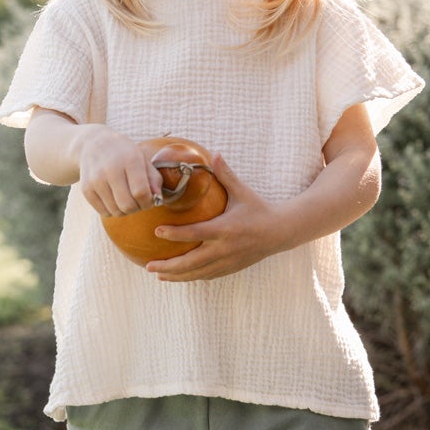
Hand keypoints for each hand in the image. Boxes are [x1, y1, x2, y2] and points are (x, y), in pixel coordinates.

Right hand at [74, 127, 163, 216]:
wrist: (93, 144)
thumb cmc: (124, 154)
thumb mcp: (143, 159)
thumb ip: (154, 180)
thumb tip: (157, 199)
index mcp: (130, 160)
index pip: (141, 192)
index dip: (148, 202)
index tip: (149, 199)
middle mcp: (111, 169)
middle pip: (128, 205)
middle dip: (137, 208)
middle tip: (138, 201)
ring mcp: (96, 180)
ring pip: (116, 212)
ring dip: (125, 210)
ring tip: (125, 198)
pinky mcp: (86, 189)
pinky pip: (104, 213)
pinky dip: (112, 210)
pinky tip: (113, 198)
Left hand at [145, 152, 287, 281]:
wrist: (281, 232)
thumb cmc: (259, 209)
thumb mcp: (242, 191)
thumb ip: (226, 174)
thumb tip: (213, 153)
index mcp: (226, 228)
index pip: (196, 233)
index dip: (176, 234)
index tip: (157, 231)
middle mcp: (225, 248)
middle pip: (192, 261)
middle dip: (169, 266)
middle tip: (148, 265)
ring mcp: (228, 261)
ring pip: (197, 273)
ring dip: (176, 275)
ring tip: (157, 274)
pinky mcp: (231, 268)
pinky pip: (207, 275)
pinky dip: (191, 277)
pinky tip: (177, 276)